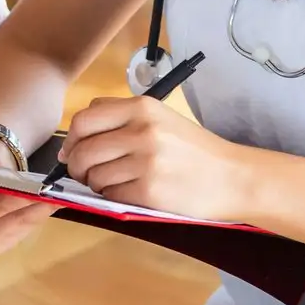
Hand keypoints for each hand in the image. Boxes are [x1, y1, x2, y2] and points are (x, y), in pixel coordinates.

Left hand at [61, 96, 251, 222]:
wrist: (233, 178)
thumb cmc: (194, 150)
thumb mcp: (160, 118)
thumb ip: (120, 117)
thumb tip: (76, 136)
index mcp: (142, 108)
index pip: (84, 119)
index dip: (72, 139)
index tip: (72, 151)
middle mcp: (142, 131)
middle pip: (83, 150)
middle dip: (77, 166)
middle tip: (85, 174)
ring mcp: (146, 161)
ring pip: (94, 176)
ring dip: (96, 184)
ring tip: (114, 183)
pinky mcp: (149, 191)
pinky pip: (110, 195)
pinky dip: (112, 197)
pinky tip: (129, 192)